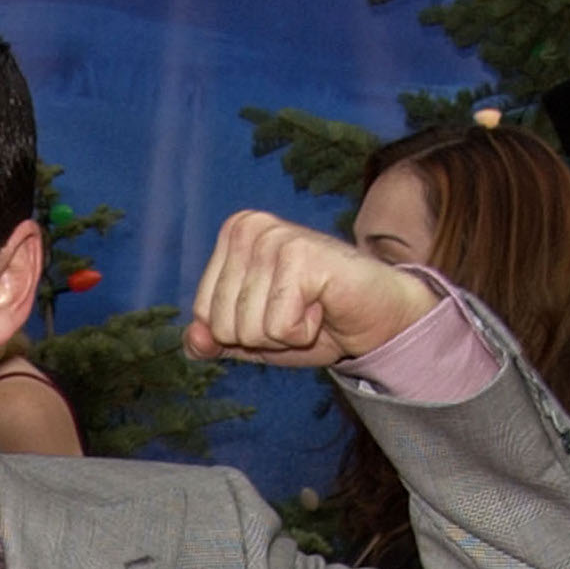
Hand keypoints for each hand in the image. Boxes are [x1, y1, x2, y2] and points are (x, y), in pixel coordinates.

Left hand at [186, 211, 437, 366]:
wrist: (377, 318)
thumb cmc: (313, 321)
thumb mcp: (252, 338)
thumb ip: (213, 340)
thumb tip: (192, 340)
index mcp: (232, 236)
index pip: (203, 315)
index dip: (241, 332)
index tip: (277, 311)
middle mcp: (248, 228)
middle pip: (221, 324)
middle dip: (262, 335)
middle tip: (298, 311)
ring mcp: (275, 238)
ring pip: (249, 329)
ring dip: (284, 334)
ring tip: (312, 307)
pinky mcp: (302, 256)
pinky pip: (278, 327)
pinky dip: (302, 332)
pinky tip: (323, 306)